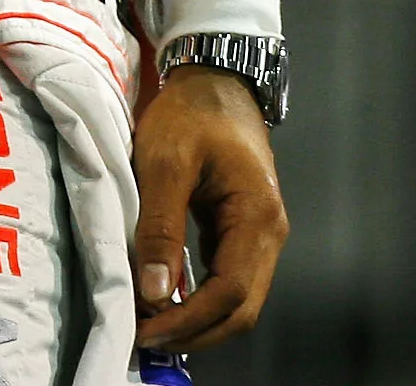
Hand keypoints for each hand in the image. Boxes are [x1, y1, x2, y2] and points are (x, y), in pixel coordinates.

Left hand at [132, 63, 287, 352]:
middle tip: (145, 336)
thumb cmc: (191, 114)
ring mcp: (260, 233)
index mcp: (257, 216)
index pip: (231, 293)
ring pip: (237, 299)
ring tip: (151, 323)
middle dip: (195, 332)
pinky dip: (200, 300)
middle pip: (242, 308)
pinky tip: (167, 301)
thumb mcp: (165, 163)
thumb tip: (154, 293)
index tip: (146, 331)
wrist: (215, 78)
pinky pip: (229, 279)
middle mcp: (269, 232)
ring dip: (198, 320)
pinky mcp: (243, 230)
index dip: (189, 321)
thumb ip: (160, 228)